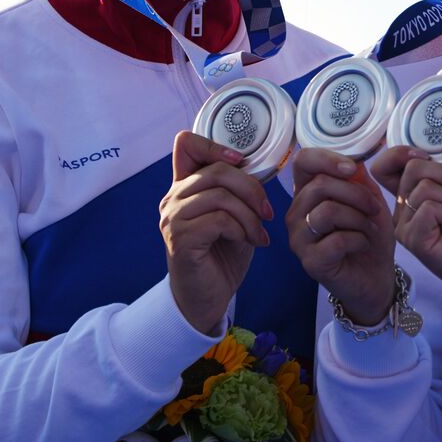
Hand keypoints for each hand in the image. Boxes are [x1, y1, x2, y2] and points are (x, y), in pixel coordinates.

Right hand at [160, 132, 273, 334]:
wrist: (208, 297)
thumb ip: (236, 190)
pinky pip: (219, 219)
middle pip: (216, 170)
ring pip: (220, 195)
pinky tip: (249, 242)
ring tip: (259, 234)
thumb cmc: (222, 255)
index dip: (216, 146)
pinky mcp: (180, 239)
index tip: (242, 163)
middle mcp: (173, 198)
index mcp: (184, 187)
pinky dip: (242, 229)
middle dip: (252, 189)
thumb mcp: (235, 215)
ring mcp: (173, 218)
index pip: (186, 143)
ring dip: (250, 215)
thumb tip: (257, 167)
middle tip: (268, 213)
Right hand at [286, 149, 396, 325]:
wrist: (377, 275)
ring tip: (369, 229)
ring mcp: (299, 239)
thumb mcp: (369, 199)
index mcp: (307, 193)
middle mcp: (295, 214)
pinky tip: (363, 245)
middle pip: (320, 185)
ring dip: (359, 219)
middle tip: (375, 209)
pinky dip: (359, 239)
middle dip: (357, 194)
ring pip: (327, 211)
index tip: (353, 169)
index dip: (328, 159)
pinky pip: (337, 239)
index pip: (303, 161)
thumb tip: (353, 160)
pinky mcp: (311, 262)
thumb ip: (359, 178)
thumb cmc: (369, 235)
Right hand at [372, 146, 441, 314]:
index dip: (400, 154)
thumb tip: (421, 159)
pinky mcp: (413, 239)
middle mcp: (402, 212)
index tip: (426, 158)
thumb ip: (441, 176)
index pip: (385, 166)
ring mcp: (405, 227)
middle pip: (412, 168)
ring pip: (423, 188)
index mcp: (412, 198)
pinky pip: (428, 207)